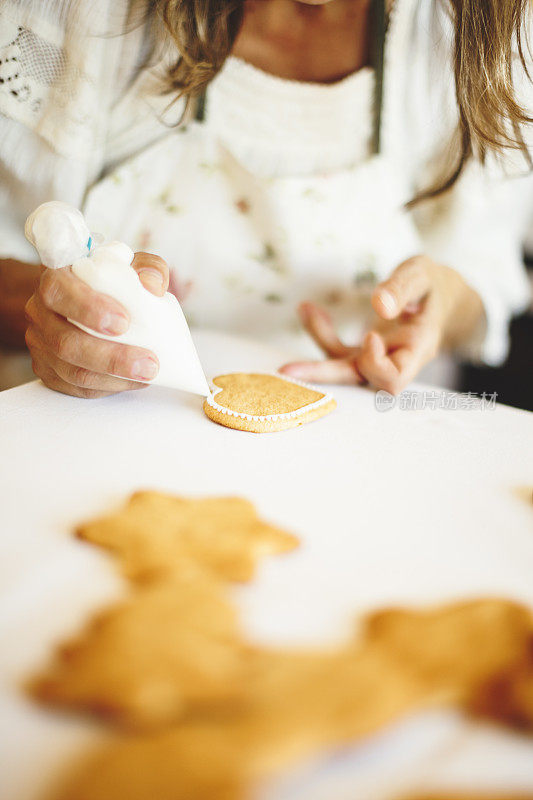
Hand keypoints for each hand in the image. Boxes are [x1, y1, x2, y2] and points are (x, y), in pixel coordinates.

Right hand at [25, 252, 168, 397]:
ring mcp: (42, 345)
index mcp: (55, 280)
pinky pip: (76, 387)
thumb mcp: (132, 267)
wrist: (88, 304)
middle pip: (65, 342)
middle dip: (111, 357)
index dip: (88, 308)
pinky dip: (109, 387)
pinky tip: (133, 381)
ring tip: (148, 375)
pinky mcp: (49, 371)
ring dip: (114, 377)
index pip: (59, 291)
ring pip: (72, 371)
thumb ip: (148, 268)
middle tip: (148, 362)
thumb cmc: (110, 284)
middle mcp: (40, 313)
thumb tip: (154, 286)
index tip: (124, 322)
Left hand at [280, 256, 482, 394]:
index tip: (371, 335)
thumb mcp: (423, 275)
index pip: (394, 377)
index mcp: (417, 349)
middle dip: (323, 375)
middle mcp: (395, 361)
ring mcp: (377, 359)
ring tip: (302, 312)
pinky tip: (308, 308)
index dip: (377, 364)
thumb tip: (379, 304)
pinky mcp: (362, 352)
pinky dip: (320, 331)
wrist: (440, 297)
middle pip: (359, 380)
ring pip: (342, 370)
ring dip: (314, 354)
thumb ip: (402, 288)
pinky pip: (336, 351)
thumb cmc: (433, 286)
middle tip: (286, 371)